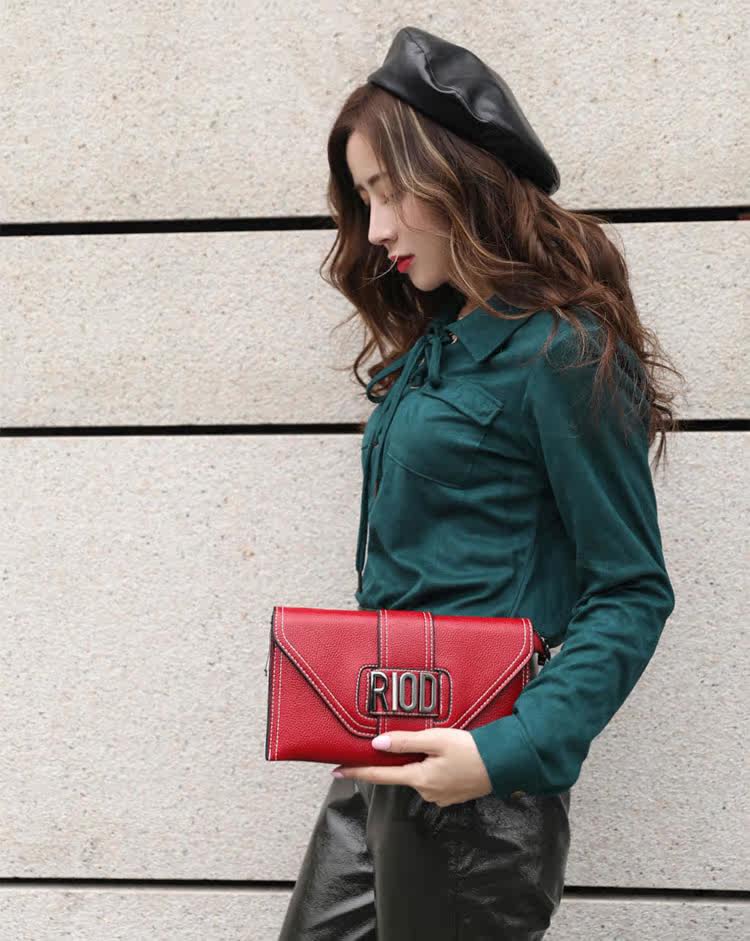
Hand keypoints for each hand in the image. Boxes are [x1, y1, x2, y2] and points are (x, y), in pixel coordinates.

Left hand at [331, 728, 492, 806]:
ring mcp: (440, 796)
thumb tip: (377, 744)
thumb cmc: (471, 750)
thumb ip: (405, 742)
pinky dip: (434, 767)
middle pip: (402, 773)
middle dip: (399, 759)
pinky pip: (434, 779)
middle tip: (405, 741)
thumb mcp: (436, 739)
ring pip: (419, 775)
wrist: (504, 764)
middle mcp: (427, 792)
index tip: (337, 770)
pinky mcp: (452, 794)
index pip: (380, 775)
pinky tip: (446, 756)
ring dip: (420, 762)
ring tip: (437, 745)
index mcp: (419, 779)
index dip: (357, 771)